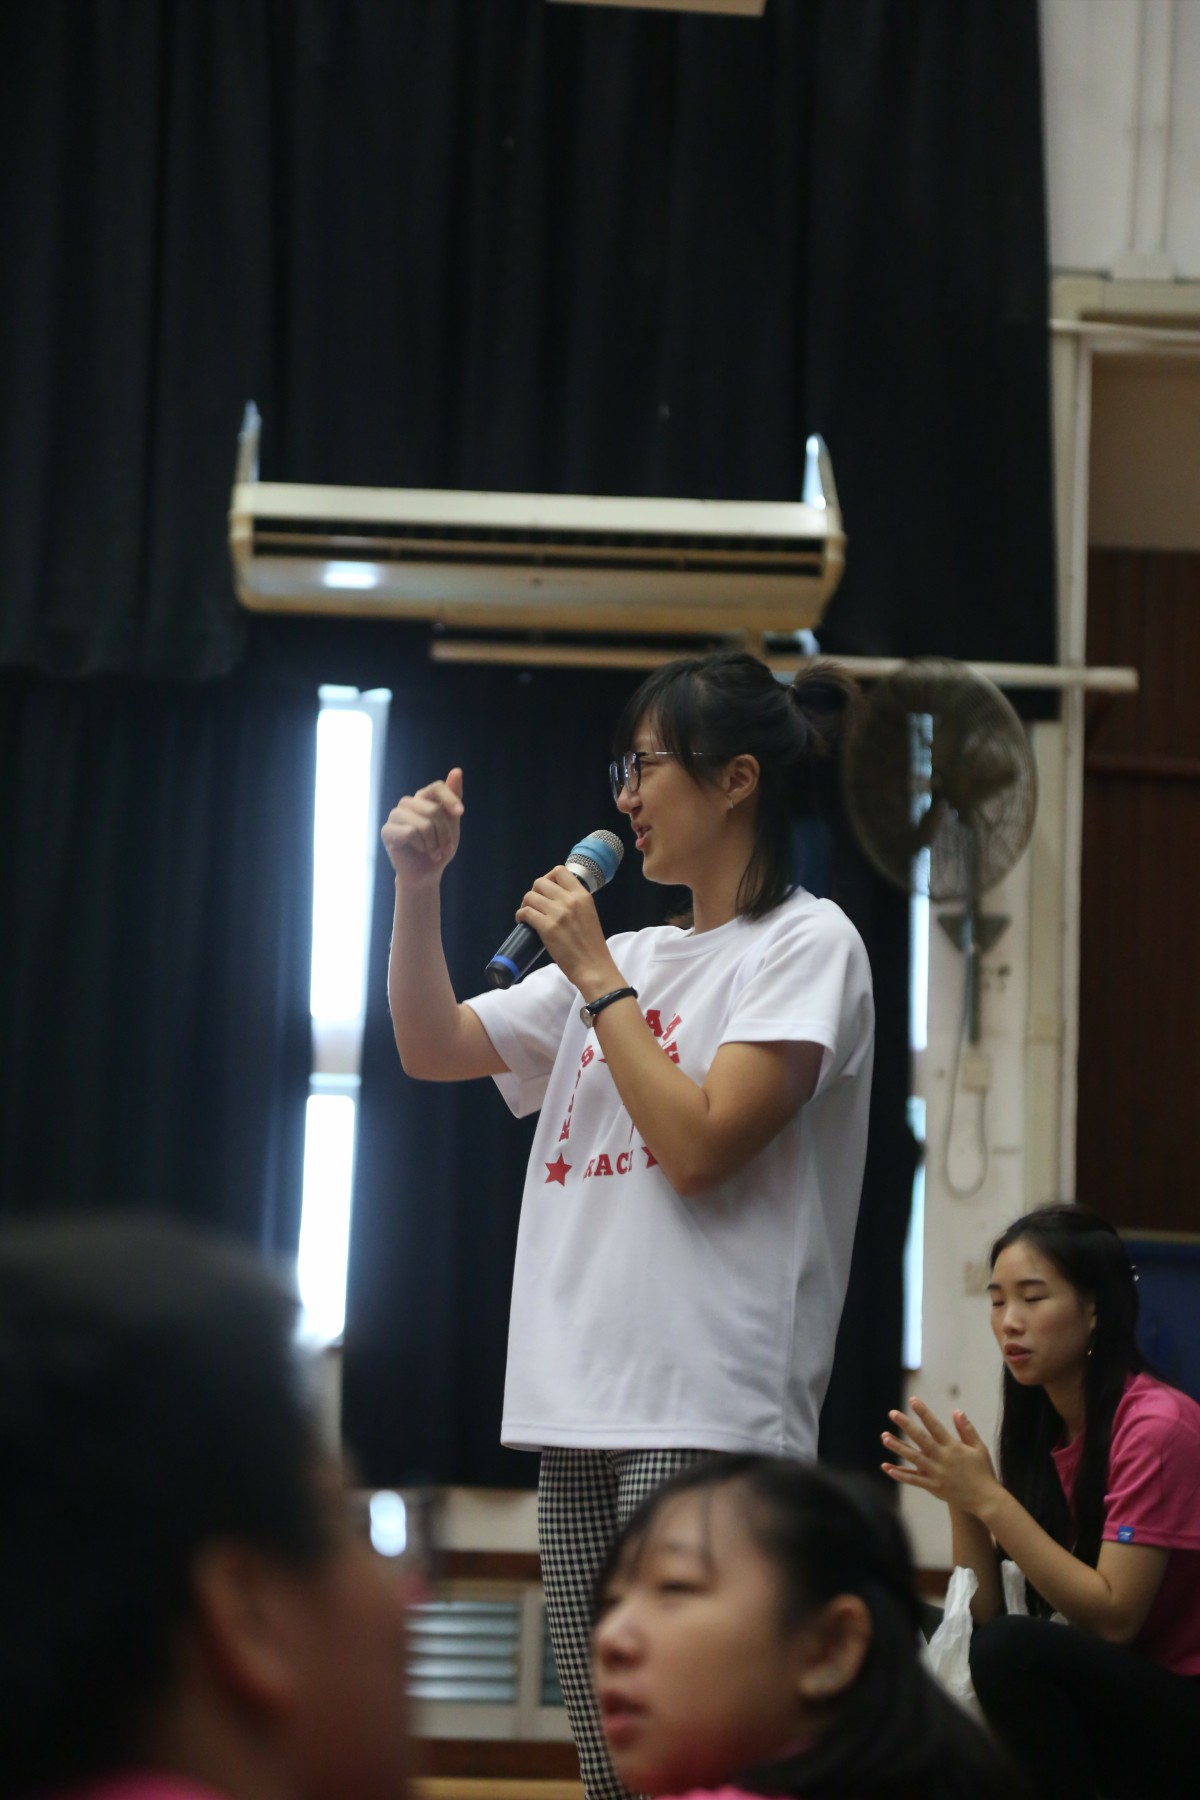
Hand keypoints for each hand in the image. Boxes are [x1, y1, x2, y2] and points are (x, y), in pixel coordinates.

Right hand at [381, 768, 463, 889]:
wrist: (426, 873)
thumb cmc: (439, 847)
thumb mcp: (451, 822)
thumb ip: (453, 796)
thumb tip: (457, 770)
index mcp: (423, 798)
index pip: (436, 787)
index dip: (450, 799)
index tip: (460, 813)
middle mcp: (407, 803)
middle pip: (433, 809)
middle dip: (444, 833)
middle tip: (446, 848)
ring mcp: (395, 816)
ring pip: (423, 823)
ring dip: (434, 842)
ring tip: (434, 852)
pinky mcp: (387, 831)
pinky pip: (410, 833)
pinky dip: (421, 846)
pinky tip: (419, 851)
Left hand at [515, 866, 618, 992]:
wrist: (593, 967)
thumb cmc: (592, 945)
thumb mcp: (589, 914)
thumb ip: (575, 903)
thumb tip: (554, 898)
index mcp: (583, 896)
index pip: (559, 871)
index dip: (548, 878)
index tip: (546, 891)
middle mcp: (570, 900)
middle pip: (540, 882)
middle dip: (534, 892)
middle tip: (536, 905)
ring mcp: (558, 913)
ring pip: (530, 896)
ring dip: (526, 904)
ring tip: (529, 914)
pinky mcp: (547, 927)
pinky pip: (525, 912)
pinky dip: (521, 916)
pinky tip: (523, 922)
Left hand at [881, 1397, 1000, 1516]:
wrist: (986, 1500)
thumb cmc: (983, 1471)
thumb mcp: (979, 1448)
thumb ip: (966, 1429)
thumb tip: (957, 1411)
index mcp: (953, 1446)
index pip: (935, 1425)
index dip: (923, 1412)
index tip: (913, 1400)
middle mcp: (943, 1458)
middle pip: (920, 1438)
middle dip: (905, 1424)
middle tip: (892, 1413)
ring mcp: (937, 1473)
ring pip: (913, 1458)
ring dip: (898, 1447)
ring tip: (884, 1437)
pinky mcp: (934, 1487)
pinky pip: (914, 1480)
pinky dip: (901, 1475)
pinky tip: (888, 1468)